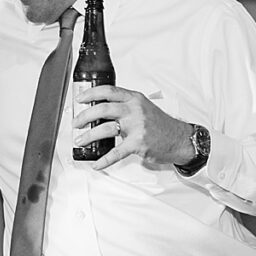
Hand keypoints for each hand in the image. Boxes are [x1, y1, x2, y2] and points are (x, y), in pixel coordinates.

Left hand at [73, 85, 194, 169]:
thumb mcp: (143, 107)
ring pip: (105, 129)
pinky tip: (96, 164)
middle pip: (102, 108)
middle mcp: (135, 110)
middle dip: (84, 116)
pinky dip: (104, 160)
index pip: (108, 91)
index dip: (90, 93)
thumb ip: (124, 106)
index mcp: (134, 99)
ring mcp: (137, 126)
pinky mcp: (138, 144)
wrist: (179, 139)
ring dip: (88, 136)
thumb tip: (98, 111)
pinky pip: (116, 152)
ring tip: (80, 141)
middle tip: (75, 123)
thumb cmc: (159, 125)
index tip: (78, 99)